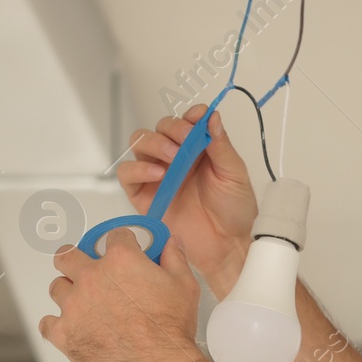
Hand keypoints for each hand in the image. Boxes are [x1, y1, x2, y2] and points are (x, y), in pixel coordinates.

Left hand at [39, 231, 206, 361]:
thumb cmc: (170, 329)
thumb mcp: (184, 286)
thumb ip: (175, 258)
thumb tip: (172, 243)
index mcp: (121, 260)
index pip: (115, 236)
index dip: (124, 243)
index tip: (127, 251)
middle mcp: (91, 278)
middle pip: (68, 255)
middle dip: (76, 259)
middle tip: (88, 270)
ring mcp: (73, 305)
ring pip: (57, 287)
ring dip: (69, 293)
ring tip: (86, 305)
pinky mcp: (64, 333)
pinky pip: (48, 324)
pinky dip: (58, 326)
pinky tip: (74, 329)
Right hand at [119, 103, 257, 296]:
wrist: (227, 245)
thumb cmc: (234, 211)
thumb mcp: (234, 174)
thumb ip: (221, 145)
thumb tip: (211, 116)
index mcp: (198, 149)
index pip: (186, 121)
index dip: (190, 116)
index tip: (198, 118)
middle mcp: (175, 158)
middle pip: (160, 128)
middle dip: (172, 128)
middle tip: (186, 140)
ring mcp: (157, 174)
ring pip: (140, 143)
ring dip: (154, 143)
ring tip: (173, 157)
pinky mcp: (143, 194)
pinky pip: (127, 173)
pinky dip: (138, 168)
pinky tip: (158, 174)